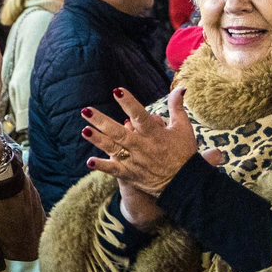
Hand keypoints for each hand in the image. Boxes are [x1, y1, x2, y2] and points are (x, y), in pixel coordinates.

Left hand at [81, 87, 201, 196]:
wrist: (186, 184)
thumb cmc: (184, 153)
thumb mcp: (183, 128)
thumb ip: (177, 107)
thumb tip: (180, 87)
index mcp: (155, 134)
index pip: (140, 116)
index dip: (129, 103)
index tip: (117, 90)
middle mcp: (142, 147)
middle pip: (119, 132)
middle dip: (102, 121)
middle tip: (86, 110)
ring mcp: (135, 161)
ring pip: (114, 149)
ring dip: (98, 140)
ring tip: (85, 130)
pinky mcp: (131, 174)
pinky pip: (115, 171)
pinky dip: (103, 166)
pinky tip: (89, 162)